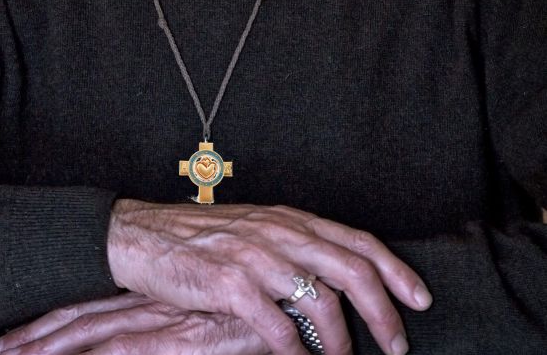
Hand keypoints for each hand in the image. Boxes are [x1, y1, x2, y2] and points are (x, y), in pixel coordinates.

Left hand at [0, 292, 267, 353]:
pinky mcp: (184, 339)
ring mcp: (166, 320)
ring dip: (46, 345)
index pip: (96, 304)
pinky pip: (129, 347)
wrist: (308, 298)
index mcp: (161, 293)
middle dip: (34, 334)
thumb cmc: (272, 308)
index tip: (14, 333)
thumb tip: (182, 326)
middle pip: (82, 316)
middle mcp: (155, 302)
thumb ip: (200, 318)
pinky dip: (93, 354)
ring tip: (2, 354)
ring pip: (93, 332)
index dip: (54, 317)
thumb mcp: (225, 313)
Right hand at [107, 200, 432, 354]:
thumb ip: (294, 250)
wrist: (141, 235)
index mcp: (288, 219)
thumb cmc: (200, 240)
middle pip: (350, 268)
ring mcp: (253, 256)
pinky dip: (294, 350)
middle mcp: (278, 232)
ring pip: (319, 298)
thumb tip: (336, 284)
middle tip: (397, 344)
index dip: (394, 269)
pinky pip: (275, 324)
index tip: (420, 298)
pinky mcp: (227, 283)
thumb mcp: (254, 233)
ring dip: (339, 339)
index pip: (355, 240)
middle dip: (383, 312)